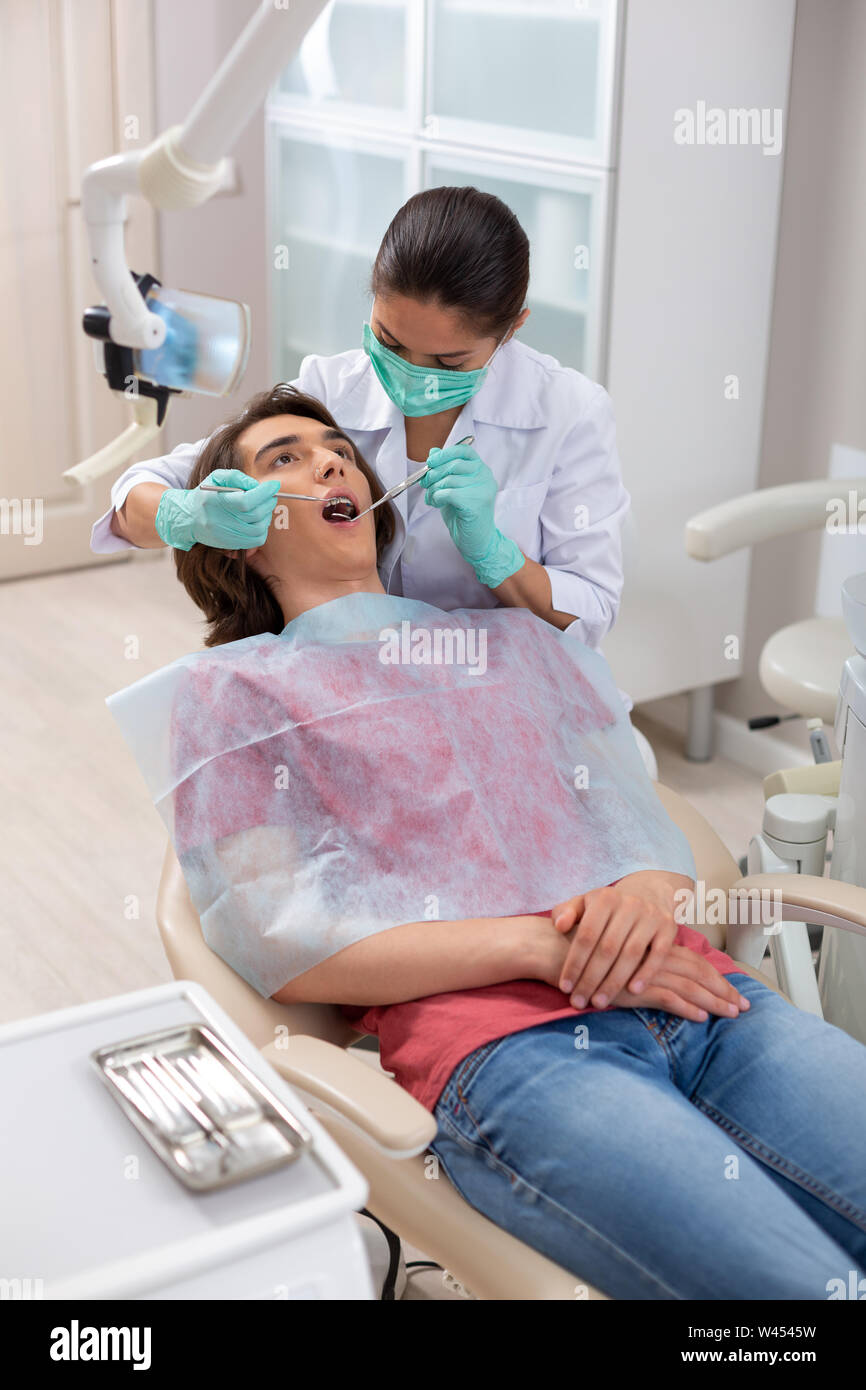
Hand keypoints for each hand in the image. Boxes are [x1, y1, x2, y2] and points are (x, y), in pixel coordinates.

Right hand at [155, 469, 280, 551]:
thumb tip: (256, 485)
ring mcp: (227, 535)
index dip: (264, 493)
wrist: (189, 518)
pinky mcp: (231, 544)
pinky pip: (256, 540)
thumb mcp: (216, 478)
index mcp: (216, 502)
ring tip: (263, 506)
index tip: (274, 485)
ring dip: (267, 516)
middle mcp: (221, 521)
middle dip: (268, 502)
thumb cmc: (205, 495)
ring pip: (258, 528)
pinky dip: (263, 529)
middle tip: (270, 495)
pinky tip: (258, 519)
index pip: (246, 501)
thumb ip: (236, 477)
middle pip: (255, 515)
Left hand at [421, 444, 523, 587]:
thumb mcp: (452, 489)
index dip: (445, 454)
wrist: (477, 541)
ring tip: (432, 499)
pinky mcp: (476, 503)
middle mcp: (485, 477)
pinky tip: (437, 504)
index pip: (464, 451)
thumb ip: (445, 471)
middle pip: (454, 464)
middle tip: (426, 484)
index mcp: (481, 470)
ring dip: (434, 490)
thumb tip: (433, 452)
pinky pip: (448, 493)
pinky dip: (437, 498)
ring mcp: (483, 489)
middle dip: (434, 474)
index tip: (431, 462)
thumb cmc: (464, 516)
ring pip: (448, 480)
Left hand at [551, 883, 678, 1007]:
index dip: (574, 963)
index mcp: (604, 898)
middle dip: (591, 979)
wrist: (648, 894)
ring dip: (614, 982)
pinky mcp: (669, 927)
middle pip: (607, 948)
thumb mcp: (583, 904)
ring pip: (631, 954)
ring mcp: (651, 915)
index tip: (565, 987)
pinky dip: (645, 974)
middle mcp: (629, 904)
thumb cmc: (606, 909)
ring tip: (599, 1002)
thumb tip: (559, 926)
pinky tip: (632, 992)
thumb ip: (565, 912)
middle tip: (579, 1002)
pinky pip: (658, 955)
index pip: (586, 935)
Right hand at [606, 944, 750, 1022]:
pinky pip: (667, 998)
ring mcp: (647, 971)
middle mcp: (657, 956)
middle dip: (725, 990)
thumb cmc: (594, 956)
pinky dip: (686, 1007)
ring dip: (713, 1001)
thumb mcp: (628, 958)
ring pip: (690, 986)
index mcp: (658, 948)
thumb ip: (648, 966)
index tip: (735, 992)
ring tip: (731, 1014)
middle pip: (701, 973)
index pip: (698, 962)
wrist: (565, 952)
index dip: (719, 978)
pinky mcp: (634, 987)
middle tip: (744, 1006)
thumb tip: (669, 980)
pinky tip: (700, 1017)